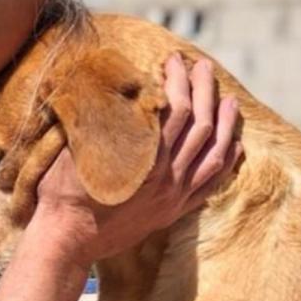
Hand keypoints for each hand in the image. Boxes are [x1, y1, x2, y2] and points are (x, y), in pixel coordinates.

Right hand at [33, 54, 241, 267]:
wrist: (67, 240)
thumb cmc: (64, 190)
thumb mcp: (77, 145)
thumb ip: (100, 117)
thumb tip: (112, 84)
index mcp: (144, 155)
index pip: (174, 107)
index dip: (178, 80)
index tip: (175, 60)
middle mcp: (166, 174)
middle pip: (198, 124)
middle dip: (204, 91)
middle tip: (205, 67)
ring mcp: (173, 195)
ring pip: (212, 154)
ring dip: (224, 124)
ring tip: (230, 101)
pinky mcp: (173, 211)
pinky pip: (210, 185)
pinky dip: (226, 163)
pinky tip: (235, 146)